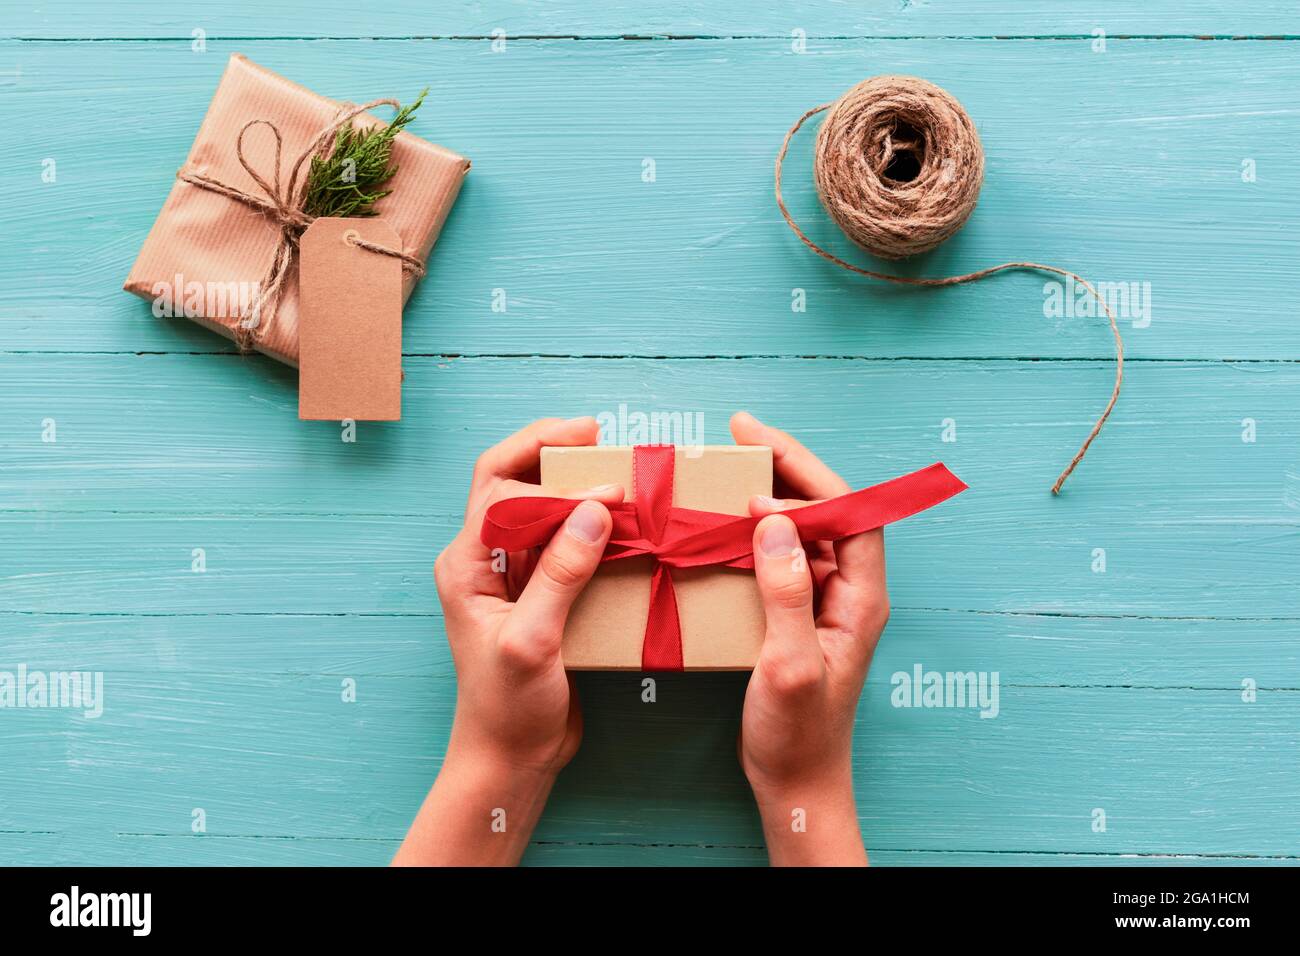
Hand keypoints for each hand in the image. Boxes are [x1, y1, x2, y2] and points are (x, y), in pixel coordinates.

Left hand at [394, 417, 622, 865]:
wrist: (511, 759)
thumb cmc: (505, 708)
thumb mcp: (531, 641)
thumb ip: (560, 574)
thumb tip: (596, 510)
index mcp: (466, 564)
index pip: (501, 490)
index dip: (553, 479)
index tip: (607, 487)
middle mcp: (484, 559)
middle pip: (511, 480)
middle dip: (550, 451)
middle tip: (597, 432)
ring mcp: (514, 575)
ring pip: (540, 507)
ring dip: (575, 485)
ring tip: (615, 467)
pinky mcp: (543, 593)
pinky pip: (565, 543)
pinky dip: (592, 525)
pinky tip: (624, 521)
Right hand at [730, 412, 888, 865]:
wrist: (793, 780)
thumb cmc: (798, 733)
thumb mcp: (790, 665)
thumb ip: (786, 594)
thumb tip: (772, 521)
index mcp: (860, 598)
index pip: (849, 512)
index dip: (808, 476)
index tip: (759, 456)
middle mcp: (847, 590)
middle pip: (827, 507)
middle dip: (786, 464)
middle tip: (740, 430)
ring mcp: (821, 599)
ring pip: (800, 526)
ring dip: (767, 490)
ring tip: (728, 461)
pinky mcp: (794, 611)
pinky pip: (777, 554)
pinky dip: (751, 528)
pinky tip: (721, 520)